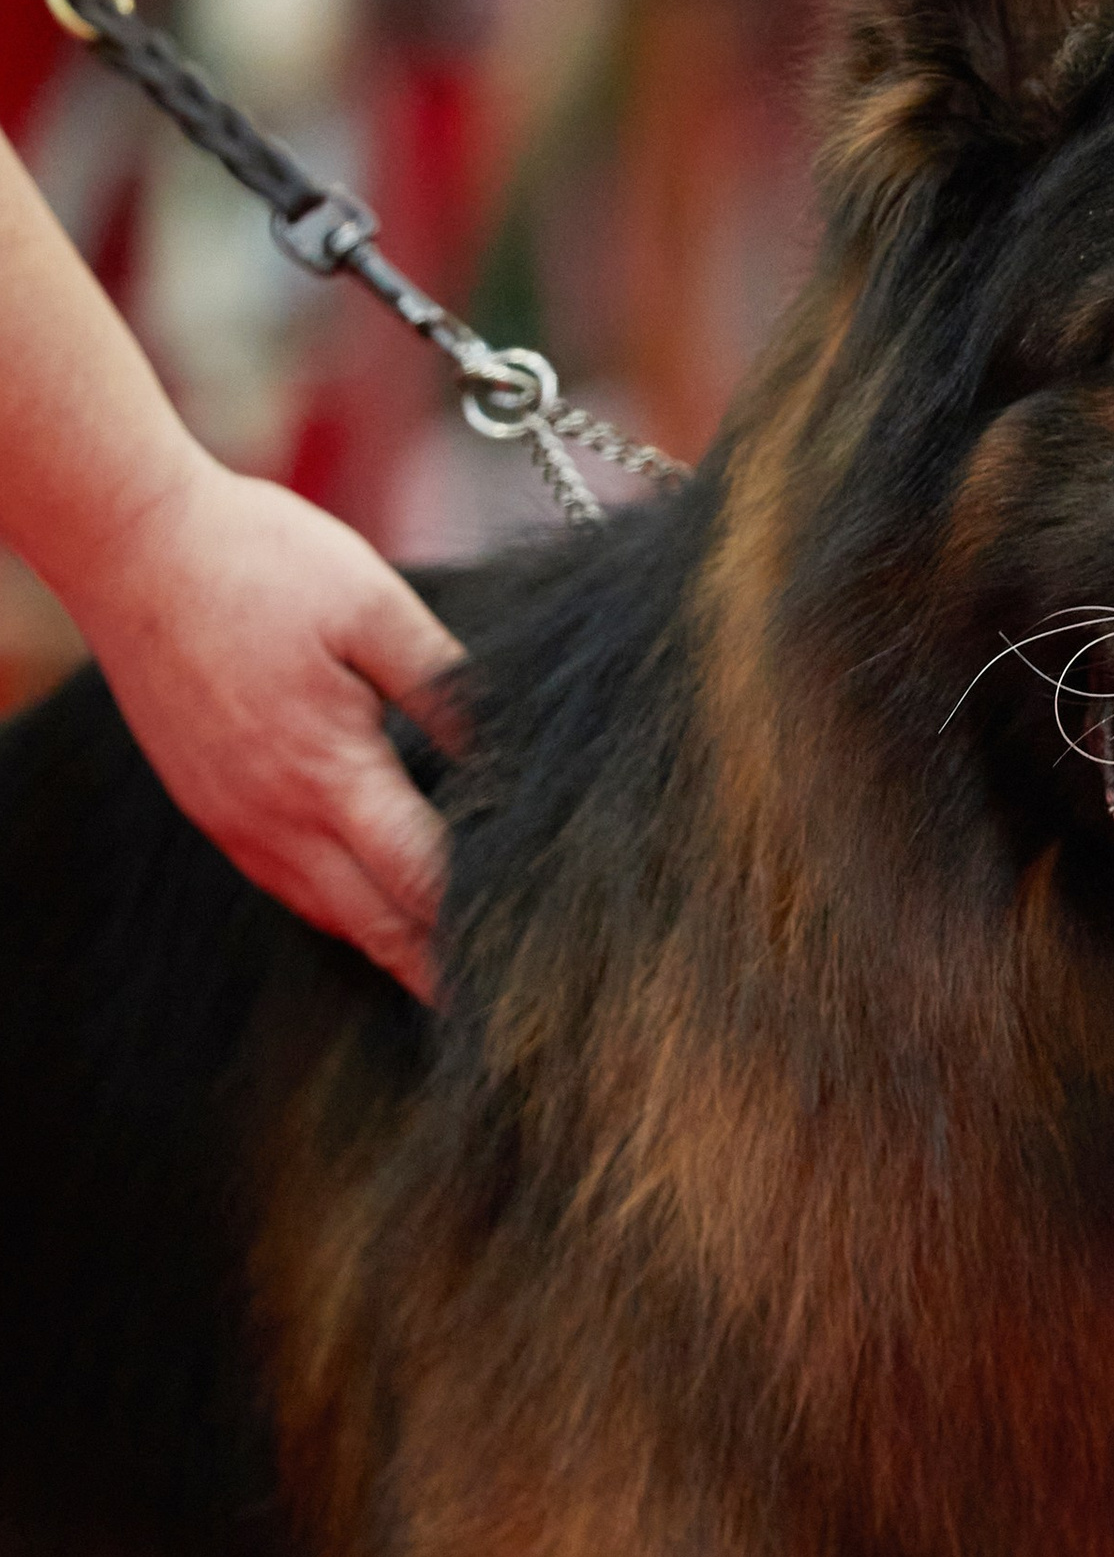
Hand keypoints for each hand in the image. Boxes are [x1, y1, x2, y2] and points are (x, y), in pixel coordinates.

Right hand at [73, 462, 464, 1002]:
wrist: (131, 539)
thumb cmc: (260, 560)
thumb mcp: (378, 609)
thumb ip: (448, 689)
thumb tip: (512, 754)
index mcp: (325, 772)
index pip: (422, 882)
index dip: (482, 928)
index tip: (540, 963)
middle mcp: (272, 817)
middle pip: (377, 925)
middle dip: (441, 972)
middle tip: (509, 1016)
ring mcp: (233, 818)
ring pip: (328, 915)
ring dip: (392, 951)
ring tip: (454, 987)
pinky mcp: (211, 804)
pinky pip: (286, 885)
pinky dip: (341, 914)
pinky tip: (376, 918)